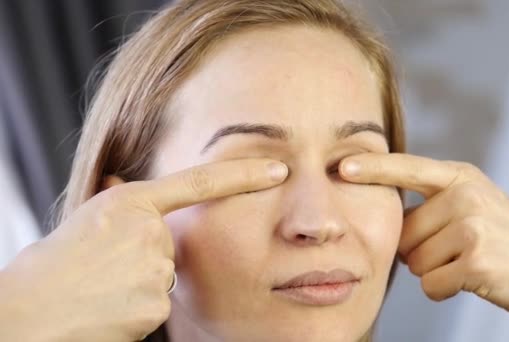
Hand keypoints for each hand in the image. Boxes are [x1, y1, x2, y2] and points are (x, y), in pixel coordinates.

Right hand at [0, 158, 287, 341]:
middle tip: (105, 270)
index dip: (244, 175)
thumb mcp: (84, 220)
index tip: (278, 169)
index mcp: (131, 203)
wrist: (26, 312)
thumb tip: (122, 183)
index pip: (200, 183)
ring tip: (100, 290)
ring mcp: (156, 268)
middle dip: (146, 258)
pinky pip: (156, 304)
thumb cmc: (49, 266)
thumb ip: (117, 206)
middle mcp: (151, 232)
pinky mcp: (156, 305)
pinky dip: (135, 308)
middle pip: (170, 246)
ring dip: (138, 284)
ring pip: (162, 276)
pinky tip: (108, 309)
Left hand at [339, 153, 508, 339]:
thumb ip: (436, 203)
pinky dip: (445, 290)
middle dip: (421, 251)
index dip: (373, 168)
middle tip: (459, 250)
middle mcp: (464, 195)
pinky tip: (474, 280)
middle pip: (404, 233)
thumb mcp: (477, 204)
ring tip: (470, 262)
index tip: (340, 166)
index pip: (408, 168)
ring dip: (435, 271)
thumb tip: (390, 222)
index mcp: (461, 177)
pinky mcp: (475, 260)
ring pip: (415, 261)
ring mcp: (471, 226)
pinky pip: (431, 284)